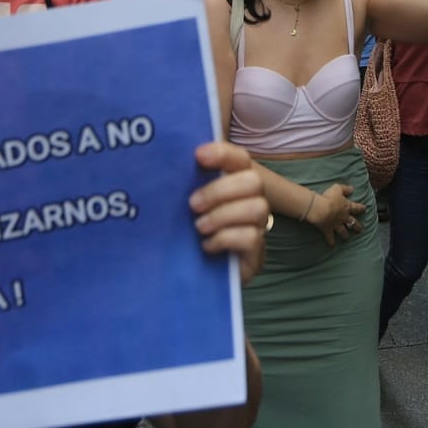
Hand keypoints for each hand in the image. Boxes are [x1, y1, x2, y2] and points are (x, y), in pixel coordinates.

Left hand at [191, 142, 269, 283]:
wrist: (195, 274)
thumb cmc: (189, 232)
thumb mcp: (186, 205)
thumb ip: (186, 184)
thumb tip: (169, 164)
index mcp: (234, 182)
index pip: (239, 158)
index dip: (222, 153)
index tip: (198, 156)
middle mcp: (252, 200)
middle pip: (253, 181)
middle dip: (220, 190)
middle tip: (192, 204)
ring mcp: (257, 227)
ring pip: (257, 208)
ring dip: (223, 215)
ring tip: (199, 227)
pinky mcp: (256, 253)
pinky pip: (251, 237)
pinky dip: (225, 238)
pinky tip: (207, 246)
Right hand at [307, 183, 365, 246]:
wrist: (321, 209)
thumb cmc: (329, 197)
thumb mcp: (337, 188)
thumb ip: (345, 189)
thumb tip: (352, 188)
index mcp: (346, 207)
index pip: (356, 208)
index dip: (361, 208)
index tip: (365, 209)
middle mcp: (343, 217)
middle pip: (353, 223)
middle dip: (357, 226)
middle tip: (360, 229)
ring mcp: (336, 225)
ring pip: (343, 232)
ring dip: (345, 235)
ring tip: (347, 238)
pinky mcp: (328, 231)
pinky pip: (330, 238)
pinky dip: (331, 242)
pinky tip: (332, 246)